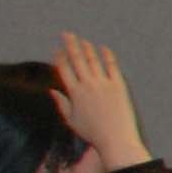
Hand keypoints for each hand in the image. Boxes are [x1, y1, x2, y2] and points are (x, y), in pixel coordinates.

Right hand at [50, 33, 148, 172]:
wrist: (115, 139)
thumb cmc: (92, 132)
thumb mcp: (71, 120)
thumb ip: (61, 103)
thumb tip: (52, 90)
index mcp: (74, 94)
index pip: (63, 70)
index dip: (59, 58)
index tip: (57, 49)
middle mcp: (88, 86)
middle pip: (77, 60)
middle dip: (70, 45)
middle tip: (66, 34)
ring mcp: (104, 84)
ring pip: (93, 61)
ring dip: (87, 48)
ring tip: (82, 40)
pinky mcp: (119, 86)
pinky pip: (112, 67)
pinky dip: (108, 56)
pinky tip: (104, 48)